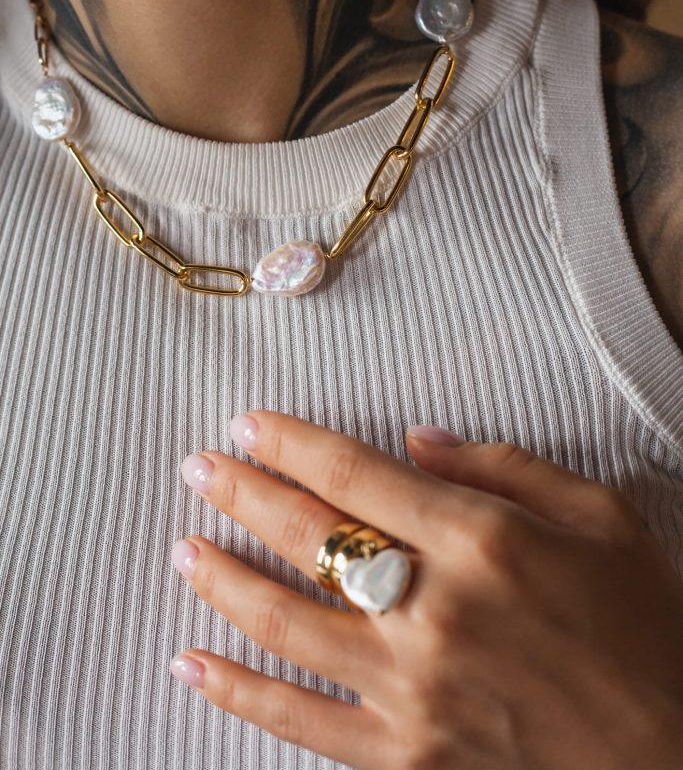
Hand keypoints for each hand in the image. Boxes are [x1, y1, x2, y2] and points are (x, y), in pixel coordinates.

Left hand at [169, 412, 682, 769]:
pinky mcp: (405, 755)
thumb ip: (502, 466)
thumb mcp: (598, 517)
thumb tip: (415, 440)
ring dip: (222, 578)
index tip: (249, 425)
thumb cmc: (642, 625)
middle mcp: (435, 611)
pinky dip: (237, 691)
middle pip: (308, 537)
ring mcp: (413, 689)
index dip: (291, 444)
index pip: (355, 475)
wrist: (671, 750)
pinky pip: (299, 721)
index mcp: (482, 540)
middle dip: (242, 494)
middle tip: (199, 468)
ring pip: (284, 624)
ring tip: (183, 546)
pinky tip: (192, 664)